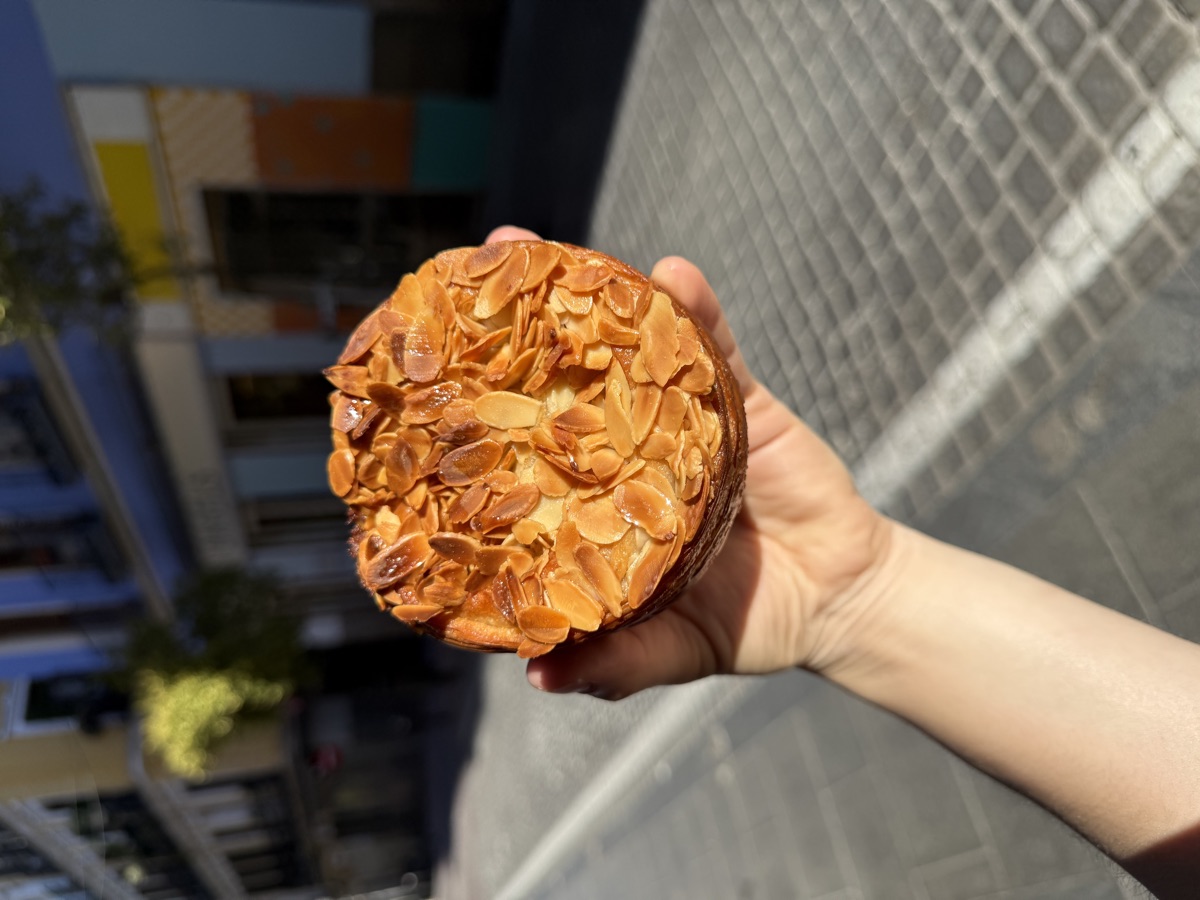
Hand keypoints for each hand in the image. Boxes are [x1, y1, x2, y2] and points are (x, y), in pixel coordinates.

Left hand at [485, 227, 893, 698]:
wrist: (837, 598)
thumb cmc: (744, 624)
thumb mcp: (671, 649)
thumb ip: (615, 663)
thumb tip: (538, 675)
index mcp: (598, 502)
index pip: (530, 451)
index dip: (483, 417)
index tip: (432, 380)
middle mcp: (628, 449)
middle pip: (569, 378)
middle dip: (524, 324)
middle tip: (479, 267)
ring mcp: (682, 418)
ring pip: (635, 346)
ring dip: (601, 294)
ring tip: (551, 249)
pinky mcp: (742, 403)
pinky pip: (717, 349)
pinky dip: (697, 309)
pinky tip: (673, 274)